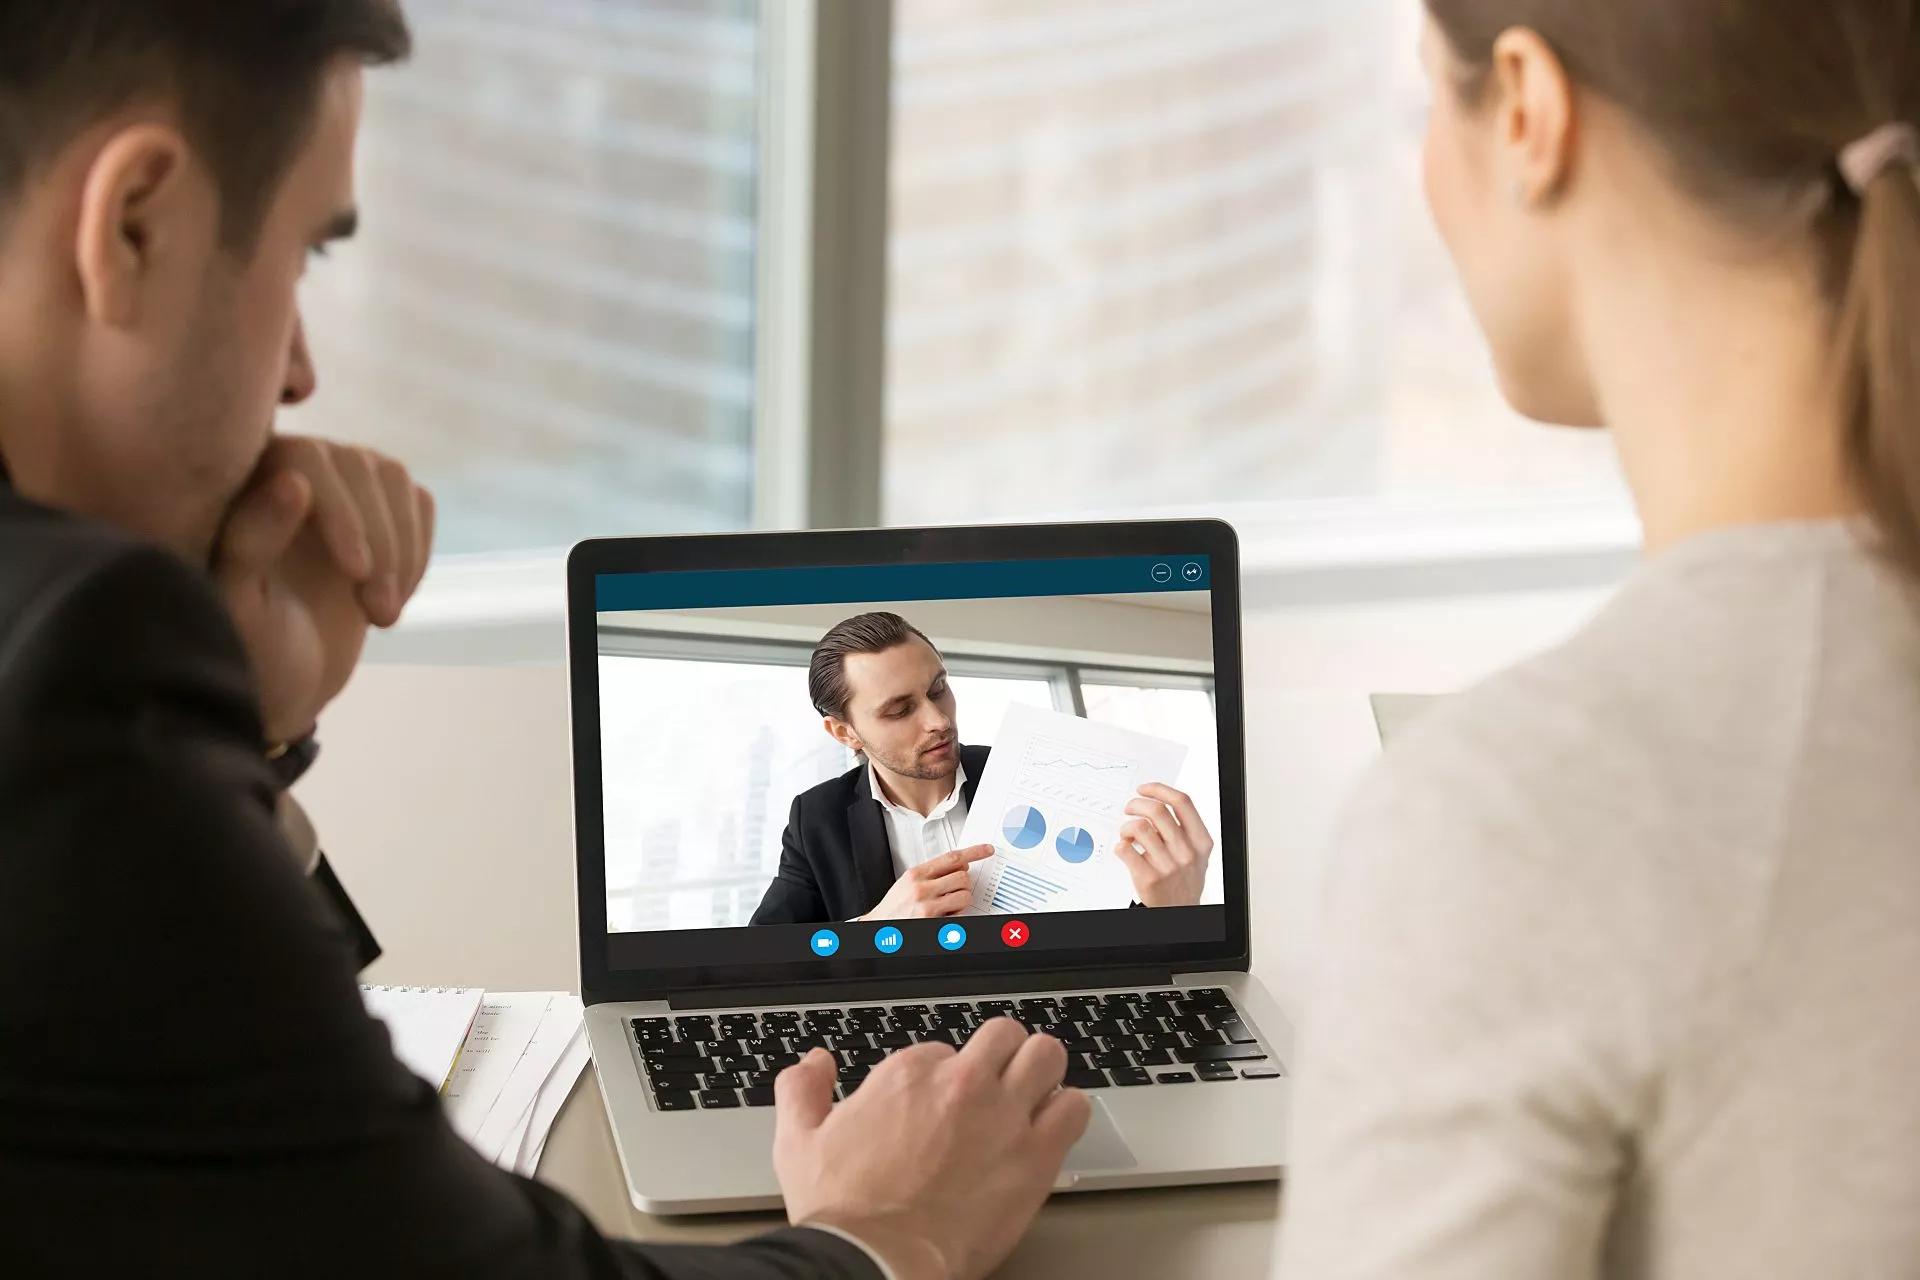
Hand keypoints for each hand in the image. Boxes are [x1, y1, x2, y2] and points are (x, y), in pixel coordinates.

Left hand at [212, 437, 434, 743]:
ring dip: (403, 549)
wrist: (282, 685)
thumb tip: (295, 480)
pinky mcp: (375, 514)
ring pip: (392, 479)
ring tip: (384, 615)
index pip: (306, 457)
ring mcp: (336, 489)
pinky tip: (393, 599)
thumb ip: (253, 542)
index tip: (356, 573)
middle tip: (379, 616)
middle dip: (380, 541)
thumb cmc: (246, 652)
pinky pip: (417, 503)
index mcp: (239, 484)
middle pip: (358, 464)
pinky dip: (418, 552)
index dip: (342, 509)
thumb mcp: (239, 608)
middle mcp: (287, 471)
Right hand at [775, 1021, 1091, 1279]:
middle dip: (1002, 1056)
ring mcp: (1003, 1115)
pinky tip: (1052, 1129)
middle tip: (997, 1085)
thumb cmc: (844, 1212)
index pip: (944, 1050)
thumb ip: (802, 1092)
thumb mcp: (799, 1143)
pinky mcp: (1036, 1155)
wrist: (878, 1261)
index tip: (942, 1106)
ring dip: (1042, 1072)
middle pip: (1003, 1036)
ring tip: (1034, 1096)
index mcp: (909, 1075)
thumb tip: (812, 1064)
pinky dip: (1067, 1112)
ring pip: (1046, 1055)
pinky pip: (1074, 1107)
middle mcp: (961, 1083)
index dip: (944, 1077)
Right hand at [861, 844, 994, 919]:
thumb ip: (932, 873)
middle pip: (962, 876)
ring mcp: (927, 905)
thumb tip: (960, 865)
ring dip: (962, 900)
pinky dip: (957, 915)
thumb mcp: (908, 883)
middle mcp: (921, 887)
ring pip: (964, 895)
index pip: (952, 857)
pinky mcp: (932, 921)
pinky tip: (945, 915)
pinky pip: (959, 914)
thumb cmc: (894, 907)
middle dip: (964, 883)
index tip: (986, 850)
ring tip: (949, 905)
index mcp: (916, 874)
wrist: (879, 928)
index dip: (974, 852)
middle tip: (955, 890)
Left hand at [1114, 783, 1212, 907]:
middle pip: (1156, 810)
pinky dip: (1120, 845)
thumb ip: (1185, 829)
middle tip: (1130, 807)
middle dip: (1136, 803)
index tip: (1144, 789)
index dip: (1159, 789)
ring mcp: (1167, 865)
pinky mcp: (1148, 878)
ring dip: (1126, 826)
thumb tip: (1159, 801)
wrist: (1181, 912)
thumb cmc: (1186, 880)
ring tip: (1127, 834)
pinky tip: (1125, 849)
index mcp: (1201, 841)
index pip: (1182, 802)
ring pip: (1138, 827)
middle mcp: (1186, 852)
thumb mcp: (1198, 853)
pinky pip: (1125, 849)